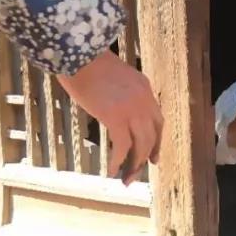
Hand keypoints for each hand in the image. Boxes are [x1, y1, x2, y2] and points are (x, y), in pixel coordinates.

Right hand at [59, 51, 163, 184]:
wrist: (78, 55)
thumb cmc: (87, 64)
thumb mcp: (115, 78)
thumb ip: (122, 95)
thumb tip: (113, 113)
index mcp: (145, 88)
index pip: (157, 120)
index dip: (157, 141)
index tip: (153, 157)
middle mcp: (144, 100)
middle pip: (152, 136)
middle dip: (147, 157)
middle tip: (139, 172)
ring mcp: (132, 110)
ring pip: (141, 145)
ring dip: (134, 165)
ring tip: (126, 180)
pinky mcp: (116, 117)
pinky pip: (122, 147)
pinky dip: (117, 162)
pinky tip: (110, 172)